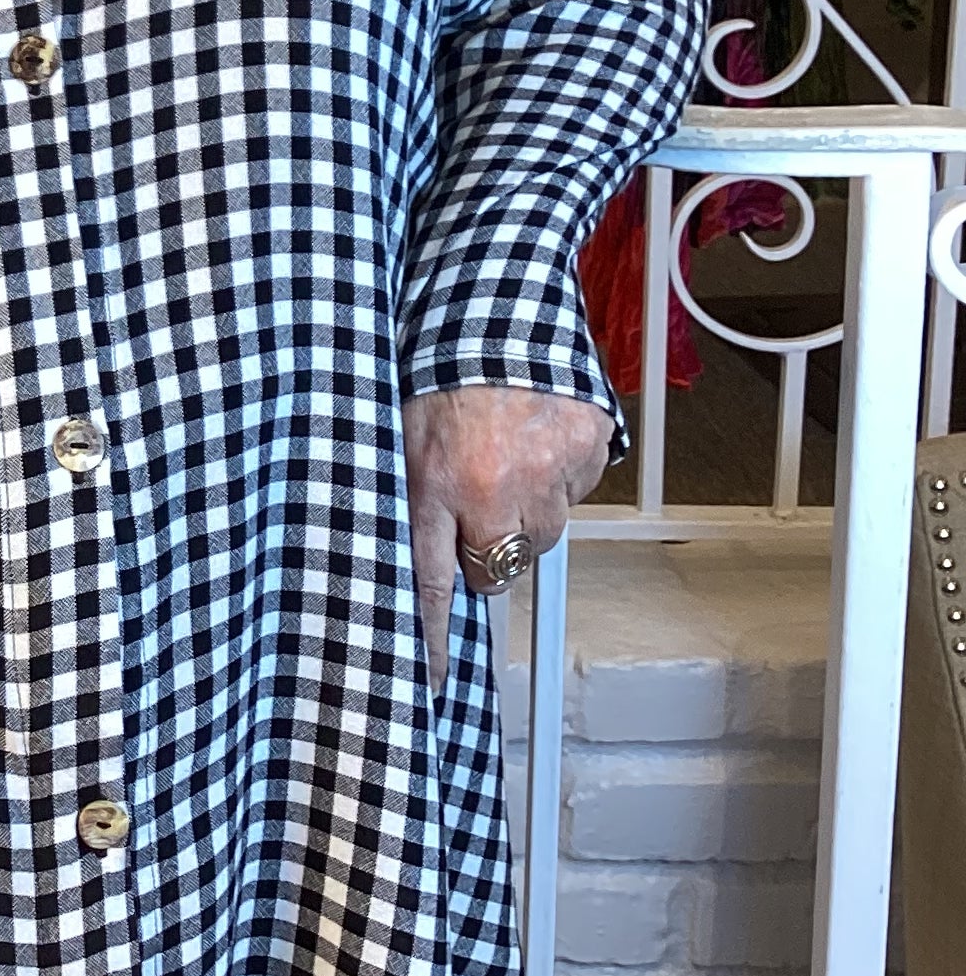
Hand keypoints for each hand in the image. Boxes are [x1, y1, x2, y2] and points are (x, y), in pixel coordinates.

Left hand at [401, 384, 609, 692]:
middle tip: (472, 501)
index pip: (430, 585)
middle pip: (494, 569)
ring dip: (521, 510)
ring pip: (539, 535)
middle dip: (482, 548)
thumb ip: (401, 491)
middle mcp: (492, 489)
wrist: (496, 296)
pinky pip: (574, 491)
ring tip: (502, 457)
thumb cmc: (436, 354)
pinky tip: (533, 435)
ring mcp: (547, 474)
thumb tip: (390, 549)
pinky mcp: (586, 452)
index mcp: (433, 483)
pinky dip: (557, 473)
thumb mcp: (394, 426)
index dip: (429, 639)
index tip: (430, 679)